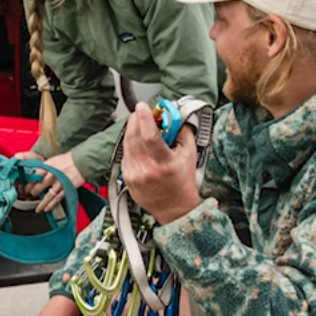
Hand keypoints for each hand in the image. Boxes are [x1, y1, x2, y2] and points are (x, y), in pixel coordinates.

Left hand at [19, 151, 76, 213]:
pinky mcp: (67, 189)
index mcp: (47, 167)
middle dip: (33, 193)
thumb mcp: (52, 161)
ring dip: (42, 203)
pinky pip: (57, 199)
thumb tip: (34, 176)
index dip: (29, 185)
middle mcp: (52, 175)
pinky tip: (47, 209)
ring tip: (37, 209)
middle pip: (39, 187)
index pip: (34, 177)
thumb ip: (43, 168)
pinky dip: (51, 205)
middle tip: (31, 197)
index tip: (26, 189)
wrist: (81, 162)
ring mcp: (59, 183)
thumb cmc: (66, 160)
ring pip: (48, 196)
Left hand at [120, 107, 200, 224]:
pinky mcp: (127, 178)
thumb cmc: (183, 181)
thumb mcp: (190, 154)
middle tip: (140, 112)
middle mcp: (147, 169)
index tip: (142, 106)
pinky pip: (125, 155)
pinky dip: (130, 145)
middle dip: (135, 120)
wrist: (174, 209)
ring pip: (127, 144)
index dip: (144, 118)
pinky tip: (138, 144)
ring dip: (131, 131)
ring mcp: (134, 175)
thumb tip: (175, 114)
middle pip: (134, 136)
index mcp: (164, 163)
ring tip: (139, 125)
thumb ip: (183, 132)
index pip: (150, 135)